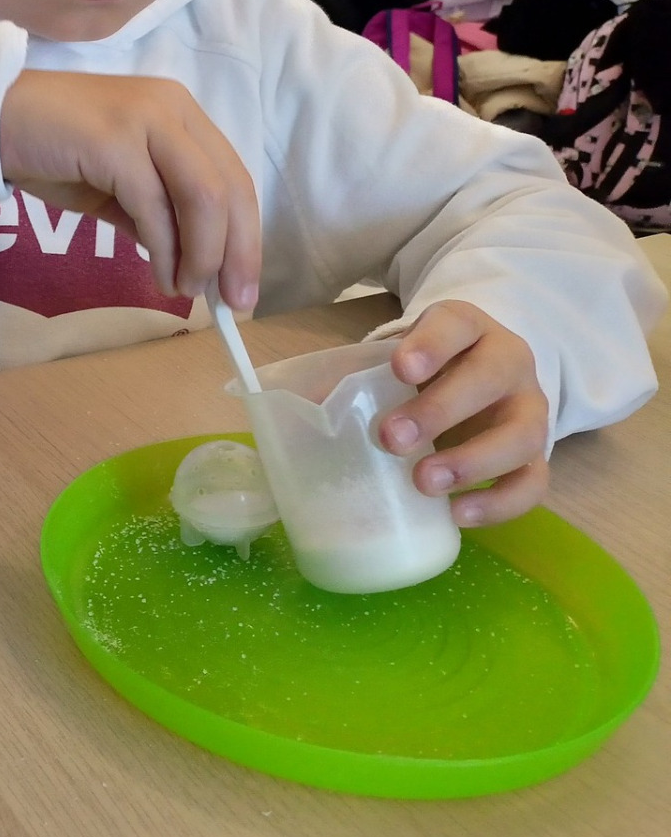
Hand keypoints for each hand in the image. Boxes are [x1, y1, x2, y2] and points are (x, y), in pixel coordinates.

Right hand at [0, 71, 260, 307]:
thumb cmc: (47, 150)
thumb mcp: (113, 185)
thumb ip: (152, 213)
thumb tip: (186, 262)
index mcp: (179, 114)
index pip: (232, 178)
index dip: (245, 235)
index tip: (241, 284)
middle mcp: (172, 109)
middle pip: (230, 187)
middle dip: (238, 251)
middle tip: (234, 302)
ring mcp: (145, 120)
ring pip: (203, 196)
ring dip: (204, 254)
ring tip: (188, 290)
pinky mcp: (115, 142)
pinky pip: (154, 207)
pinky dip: (165, 250)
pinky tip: (160, 277)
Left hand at [377, 300, 548, 525]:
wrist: (472, 378)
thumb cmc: (422, 370)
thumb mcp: (394, 359)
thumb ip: (355, 374)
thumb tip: (300, 408)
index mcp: (468, 328)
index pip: (456, 323)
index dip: (431, 344)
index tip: (400, 369)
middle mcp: (509, 363)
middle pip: (490, 379)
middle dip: (440, 410)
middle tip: (392, 439)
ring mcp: (529, 410)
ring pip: (523, 434)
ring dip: (473, 462)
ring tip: (424, 483)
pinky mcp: (537, 456)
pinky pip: (534, 483)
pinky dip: (499, 503)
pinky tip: (455, 513)